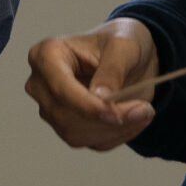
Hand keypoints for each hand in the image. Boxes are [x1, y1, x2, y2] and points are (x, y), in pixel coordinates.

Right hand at [24, 19, 161, 151]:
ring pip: (75, 134)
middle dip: (105, 120)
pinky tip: (133, 119)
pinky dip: (116, 135)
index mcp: (47, 55)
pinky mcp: (68, 127)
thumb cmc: (121, 43)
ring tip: (143, 112)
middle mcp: (42, 84)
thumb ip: (112, 70)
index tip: (116, 115)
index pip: (59, 88)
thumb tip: (101, 98)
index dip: (86, 105)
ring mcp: (52, 108)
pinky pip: (91, 142)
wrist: (129, 59)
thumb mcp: (124, 46)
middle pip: (64, 116)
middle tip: (143, 110)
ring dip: (114, 130)